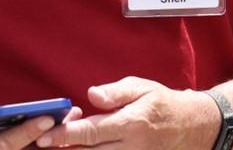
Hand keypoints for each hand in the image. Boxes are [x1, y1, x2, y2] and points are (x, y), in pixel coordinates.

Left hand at [34, 77, 218, 148]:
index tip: (44, 136)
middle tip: (42, 141)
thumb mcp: (141, 87)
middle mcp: (129, 147)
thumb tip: (91, 94)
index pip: (90, 133)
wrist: (190, 127)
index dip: (64, 135)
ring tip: (60, 144)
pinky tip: (82, 146)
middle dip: (64, 148)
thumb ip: (115, 92)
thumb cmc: (161, 103)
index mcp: (129, 124)